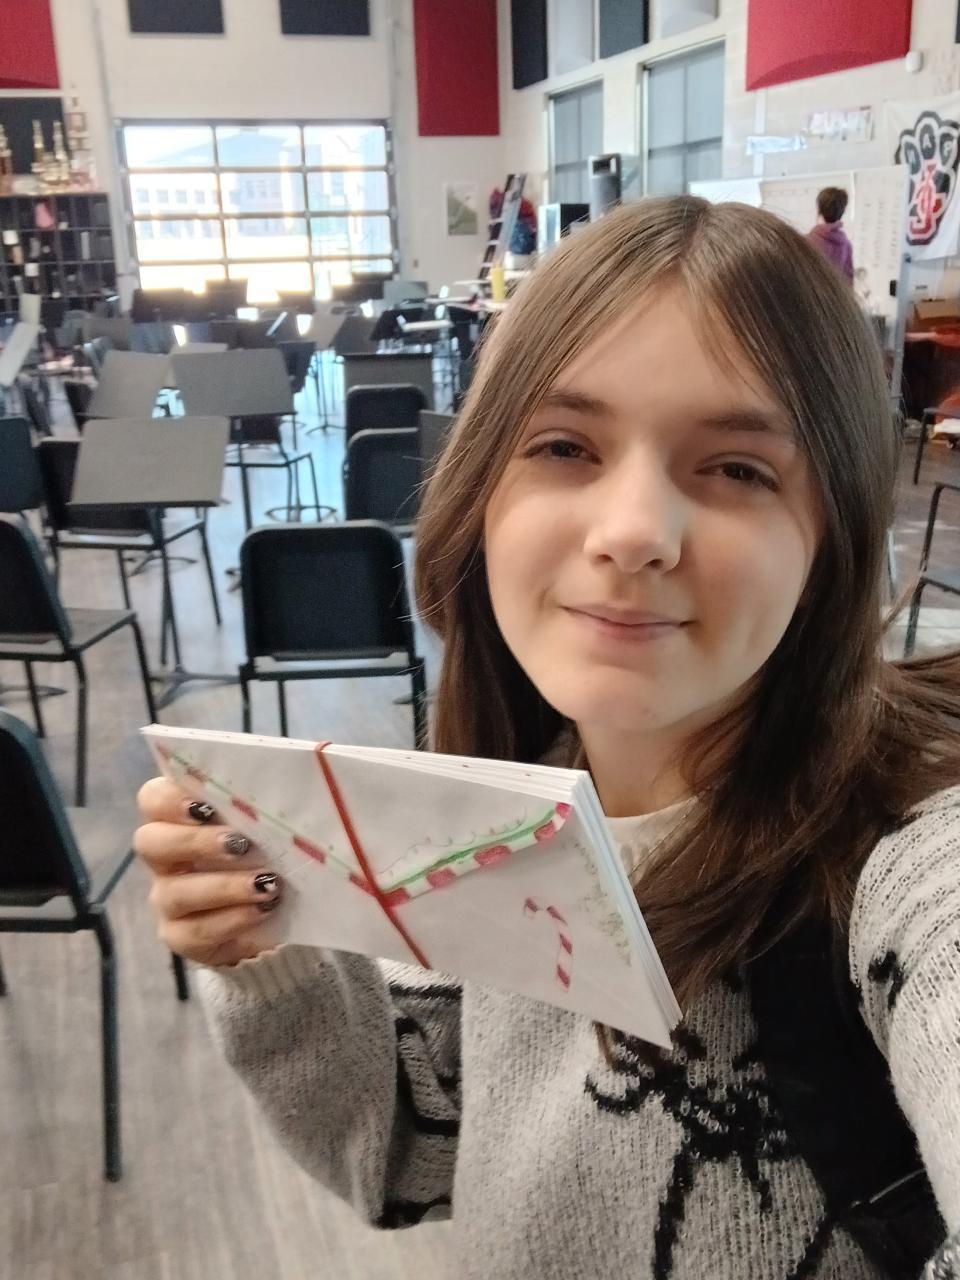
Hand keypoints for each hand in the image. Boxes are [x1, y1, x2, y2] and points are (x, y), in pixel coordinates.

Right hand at [134, 777, 281, 967]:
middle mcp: (164, 858)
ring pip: (174, 892)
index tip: (205, 806)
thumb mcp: (267, 825)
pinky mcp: (180, 936)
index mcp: (178, 819)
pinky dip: (232, 919)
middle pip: (150, 842)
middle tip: (239, 844)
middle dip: (194, 841)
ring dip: (224, 886)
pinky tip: (261, 910)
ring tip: (266, 883)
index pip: (153, 799)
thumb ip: (262, 805)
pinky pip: (194, 932)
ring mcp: (168, 898)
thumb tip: (289, 783)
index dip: (169, 800)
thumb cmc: (269, 853)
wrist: (276, 915)